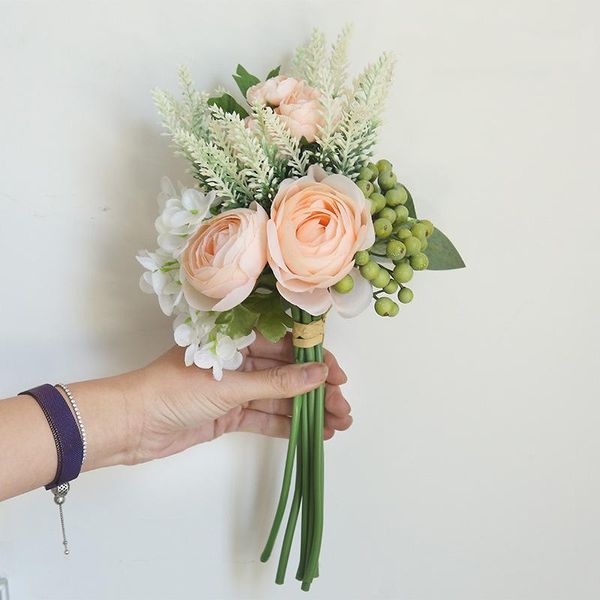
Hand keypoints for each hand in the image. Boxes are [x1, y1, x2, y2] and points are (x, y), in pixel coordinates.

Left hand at [126, 333, 351, 464]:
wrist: (130, 426)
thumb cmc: (172, 392)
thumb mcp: (230, 385)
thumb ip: (277, 382)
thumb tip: (320, 373)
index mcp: (236, 339)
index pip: (285, 344)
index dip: (314, 358)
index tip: (338, 376)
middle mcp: (238, 360)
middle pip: (286, 372)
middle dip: (316, 390)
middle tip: (343, 408)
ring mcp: (234, 389)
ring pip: (279, 397)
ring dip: (307, 409)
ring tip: (337, 423)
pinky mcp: (228, 414)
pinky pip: (264, 417)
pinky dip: (287, 425)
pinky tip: (312, 432)